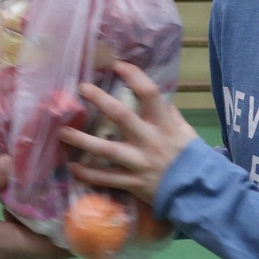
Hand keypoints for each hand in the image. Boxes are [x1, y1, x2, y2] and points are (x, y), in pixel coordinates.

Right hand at [0, 156, 68, 258]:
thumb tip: (14, 159)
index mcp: (9, 245)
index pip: (58, 243)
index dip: (75, 225)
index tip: (83, 198)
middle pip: (56, 246)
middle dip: (67, 221)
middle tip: (73, 189)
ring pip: (41, 247)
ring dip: (47, 223)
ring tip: (49, 190)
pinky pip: (26, 248)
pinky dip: (31, 229)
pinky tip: (20, 204)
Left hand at [57, 62, 198, 207]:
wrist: (197, 192)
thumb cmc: (191, 158)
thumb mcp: (185, 132)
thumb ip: (169, 114)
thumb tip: (159, 97)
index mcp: (164, 124)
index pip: (150, 94)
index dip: (134, 76)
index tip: (118, 65)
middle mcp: (149, 140)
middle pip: (122, 116)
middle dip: (101, 100)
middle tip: (81, 87)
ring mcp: (139, 162)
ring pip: (106, 150)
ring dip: (82, 140)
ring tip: (61, 132)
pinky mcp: (133, 182)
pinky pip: (106, 179)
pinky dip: (88, 175)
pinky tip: (72, 168)